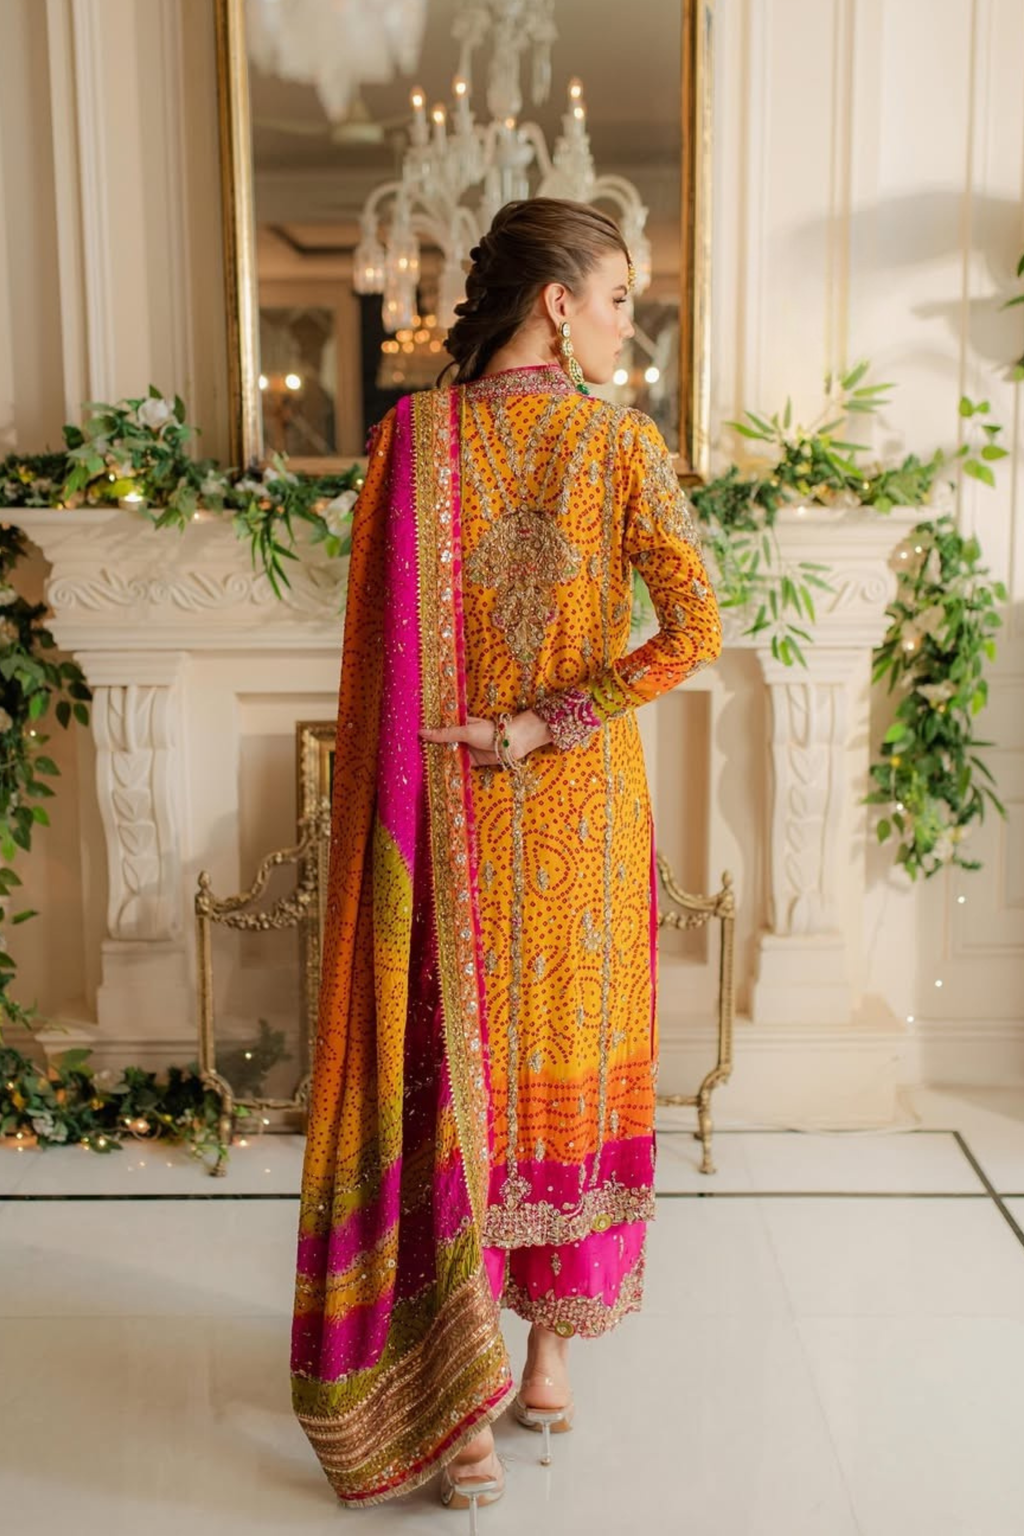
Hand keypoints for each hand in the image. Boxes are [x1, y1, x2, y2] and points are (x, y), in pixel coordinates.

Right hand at [419, 710, 551, 766]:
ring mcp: (466, 750)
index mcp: (459, 724)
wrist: (512, 744)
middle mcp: (460, 737)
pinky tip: (437, 774)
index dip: (427, 732)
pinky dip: (449, 770)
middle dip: (430, 749)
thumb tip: (422, 732)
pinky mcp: (472, 762)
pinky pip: (458, 766)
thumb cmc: (490, 732)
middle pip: (442, 743)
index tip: (410, 736)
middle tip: (411, 755)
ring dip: (438, 760)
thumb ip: (445, 734)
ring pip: (448, 755)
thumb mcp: (466, 731)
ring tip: (420, 766)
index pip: (439, 727)